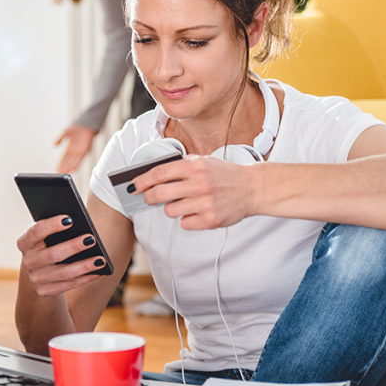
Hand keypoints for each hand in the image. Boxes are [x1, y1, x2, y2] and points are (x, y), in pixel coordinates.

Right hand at [16, 215, 105, 296]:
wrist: (38, 270)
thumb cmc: (47, 245)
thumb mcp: (45, 236)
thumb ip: (55, 229)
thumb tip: (79, 224)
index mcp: (25, 242)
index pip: (37, 231)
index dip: (52, 225)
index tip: (70, 219)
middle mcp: (28, 261)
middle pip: (53, 254)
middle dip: (73, 247)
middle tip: (91, 239)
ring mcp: (36, 278)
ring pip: (63, 273)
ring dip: (84, 266)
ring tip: (100, 259)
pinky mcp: (45, 290)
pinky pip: (68, 285)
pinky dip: (84, 278)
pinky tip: (97, 272)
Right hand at [55, 124, 96, 173]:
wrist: (86, 124)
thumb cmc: (76, 127)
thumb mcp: (65, 132)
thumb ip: (59, 139)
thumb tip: (54, 145)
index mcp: (69, 148)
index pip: (63, 158)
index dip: (60, 164)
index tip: (56, 169)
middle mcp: (74, 151)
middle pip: (67, 162)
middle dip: (63, 168)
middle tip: (59, 174)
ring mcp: (79, 151)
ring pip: (73, 162)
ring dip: (69, 168)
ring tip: (65, 173)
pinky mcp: (84, 151)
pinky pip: (80, 159)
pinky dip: (77, 164)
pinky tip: (74, 169)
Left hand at [131, 156, 258, 229]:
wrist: (253, 188)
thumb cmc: (225, 175)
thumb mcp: (203, 162)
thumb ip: (180, 168)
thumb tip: (152, 177)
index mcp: (195, 166)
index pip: (159, 173)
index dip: (142, 181)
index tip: (133, 186)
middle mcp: (199, 184)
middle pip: (159, 194)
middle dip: (149, 197)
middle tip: (149, 198)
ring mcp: (205, 203)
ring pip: (170, 211)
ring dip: (172, 208)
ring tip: (185, 202)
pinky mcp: (211, 220)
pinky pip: (185, 224)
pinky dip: (187, 219)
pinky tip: (197, 211)